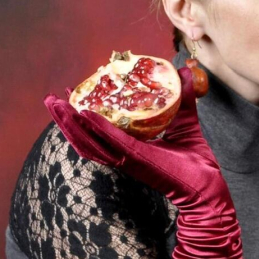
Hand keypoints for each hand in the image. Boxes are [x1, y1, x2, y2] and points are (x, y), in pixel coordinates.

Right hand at [44, 66, 230, 209]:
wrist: (208, 187)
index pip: (97, 130)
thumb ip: (183, 97)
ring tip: (55, 106)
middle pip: (84, 137)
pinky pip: (112, 143)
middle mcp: (123, 153)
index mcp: (129, 146)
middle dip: (65, 119)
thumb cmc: (196, 160)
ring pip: (89, 142)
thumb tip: (183, 70)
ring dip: (70, 124)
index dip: (80, 114)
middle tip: (50, 99)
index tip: (70, 96)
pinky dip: (97, 130)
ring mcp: (127, 158)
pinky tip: (85, 115)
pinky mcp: (137, 160)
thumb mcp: (186, 120)